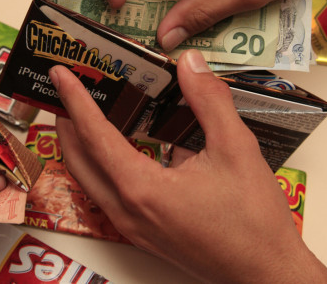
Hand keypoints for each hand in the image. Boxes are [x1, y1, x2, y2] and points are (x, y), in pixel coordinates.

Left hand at [49, 50, 326, 281]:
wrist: (266, 273)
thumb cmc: (254, 221)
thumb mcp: (236, 149)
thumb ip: (209, 101)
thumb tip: (189, 64)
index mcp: (141, 188)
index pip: (94, 135)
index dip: (75, 100)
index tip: (60, 75)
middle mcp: (126, 210)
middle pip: (77, 160)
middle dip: (65, 122)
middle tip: (64, 91)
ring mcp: (130, 226)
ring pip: (88, 179)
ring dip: (78, 145)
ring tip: (80, 114)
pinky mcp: (141, 233)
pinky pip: (104, 193)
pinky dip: (98, 165)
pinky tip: (115, 148)